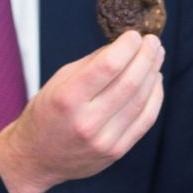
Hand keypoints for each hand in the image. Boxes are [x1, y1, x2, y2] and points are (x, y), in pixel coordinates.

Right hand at [0, 30, 164, 192]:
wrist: (36, 158)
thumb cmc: (45, 114)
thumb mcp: (57, 83)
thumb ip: (90, 65)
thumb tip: (121, 46)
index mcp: (67, 98)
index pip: (107, 67)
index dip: (126, 48)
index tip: (135, 35)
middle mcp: (86, 121)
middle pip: (128, 83)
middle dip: (145, 57)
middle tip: (153, 41)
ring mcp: (103, 140)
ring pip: (140, 101)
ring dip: (152, 74)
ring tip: (156, 57)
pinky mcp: (116, 151)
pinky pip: (144, 121)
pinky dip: (154, 98)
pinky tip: (154, 82)